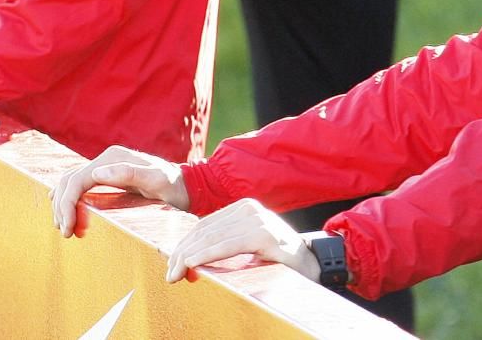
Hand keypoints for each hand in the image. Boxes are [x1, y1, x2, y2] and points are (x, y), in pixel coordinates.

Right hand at [51, 145, 188, 237]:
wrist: (186, 187)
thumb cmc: (174, 185)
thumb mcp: (158, 180)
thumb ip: (131, 174)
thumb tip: (97, 174)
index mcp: (113, 158)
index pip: (77, 180)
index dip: (67, 204)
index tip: (68, 227)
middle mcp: (107, 160)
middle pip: (69, 181)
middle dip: (63, 207)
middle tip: (67, 232)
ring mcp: (106, 168)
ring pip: (71, 184)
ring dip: (64, 206)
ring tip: (68, 229)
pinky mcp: (108, 178)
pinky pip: (80, 188)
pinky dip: (71, 202)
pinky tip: (72, 217)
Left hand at [165, 198, 320, 283]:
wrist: (311, 264)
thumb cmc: (276, 259)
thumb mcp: (246, 246)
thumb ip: (223, 244)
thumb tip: (186, 258)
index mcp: (244, 207)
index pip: (204, 225)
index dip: (184, 245)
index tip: (171, 264)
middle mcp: (250, 208)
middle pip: (204, 230)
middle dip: (182, 253)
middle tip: (170, 275)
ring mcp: (258, 219)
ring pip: (211, 237)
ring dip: (188, 258)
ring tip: (176, 274)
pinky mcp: (264, 234)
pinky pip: (227, 245)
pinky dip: (206, 255)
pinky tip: (192, 264)